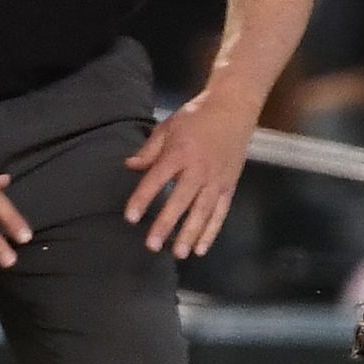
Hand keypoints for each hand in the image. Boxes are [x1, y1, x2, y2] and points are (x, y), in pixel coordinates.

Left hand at [124, 94, 257, 257]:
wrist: (233, 110)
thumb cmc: (196, 116)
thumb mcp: (168, 127)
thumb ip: (150, 150)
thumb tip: (130, 167)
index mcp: (180, 153)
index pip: (157, 180)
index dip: (143, 199)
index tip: (130, 217)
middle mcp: (199, 170)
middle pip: (181, 202)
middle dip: (166, 225)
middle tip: (153, 246)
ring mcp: (217, 180)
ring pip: (203, 212)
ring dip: (191, 234)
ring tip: (180, 254)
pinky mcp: (229, 186)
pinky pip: (220, 212)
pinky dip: (212, 231)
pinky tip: (201, 248)